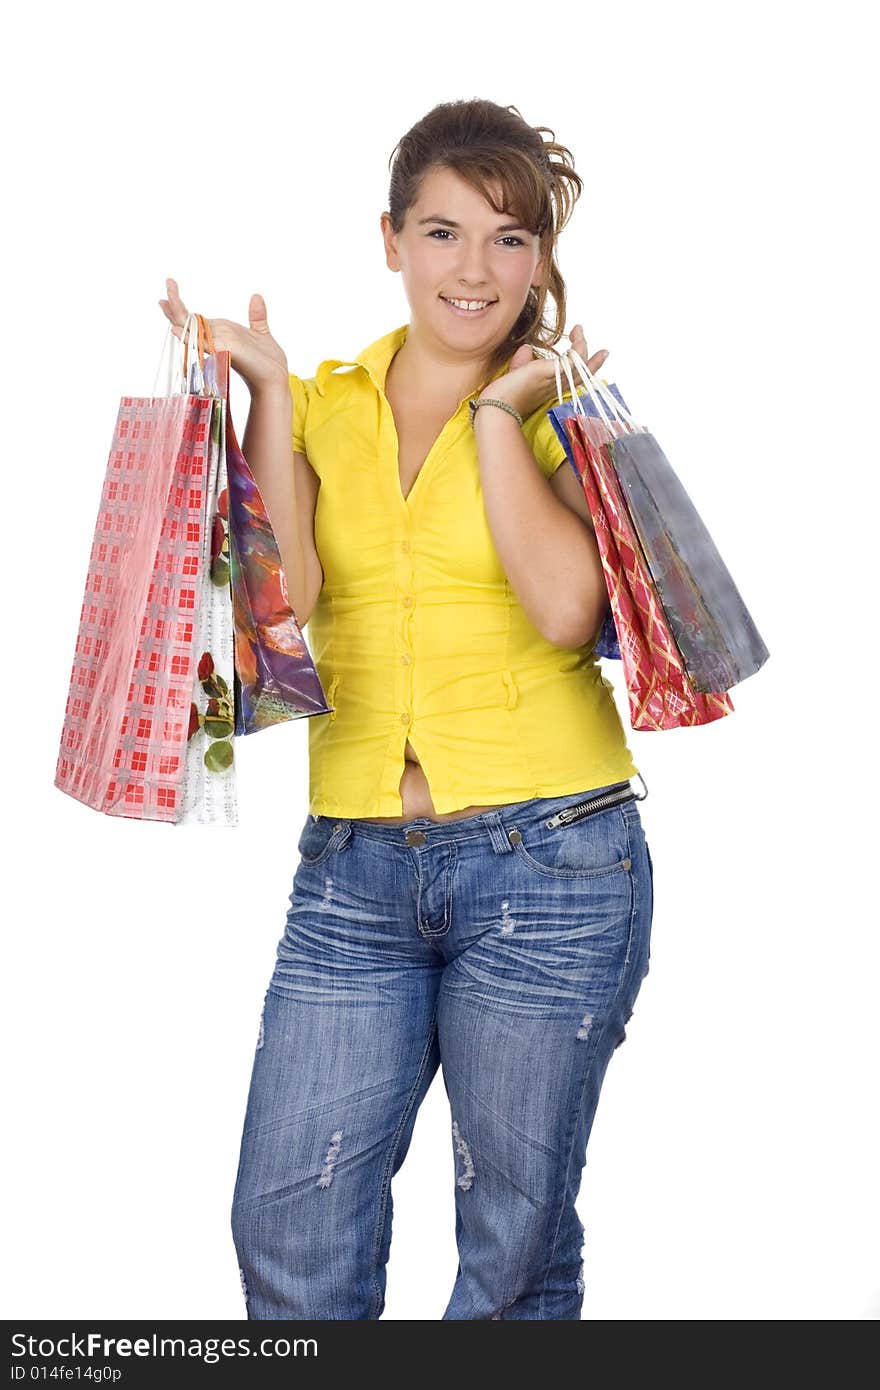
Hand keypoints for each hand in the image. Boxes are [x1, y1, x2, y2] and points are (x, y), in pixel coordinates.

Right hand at [157, 278, 289, 393]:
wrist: (275, 378)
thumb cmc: (267, 361)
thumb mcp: (261, 332)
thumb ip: (256, 315)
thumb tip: (256, 296)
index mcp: (220, 332)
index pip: (195, 318)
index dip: (180, 305)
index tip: (170, 286)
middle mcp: (215, 338)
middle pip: (188, 321)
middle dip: (175, 304)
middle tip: (168, 282)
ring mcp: (217, 345)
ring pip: (191, 329)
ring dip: (177, 315)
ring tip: (163, 300)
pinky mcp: (224, 352)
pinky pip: (202, 344)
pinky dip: (188, 337)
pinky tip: (175, 329)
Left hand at [478, 322, 608, 418]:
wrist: (495, 407)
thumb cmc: (502, 396)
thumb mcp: (516, 376)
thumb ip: (522, 363)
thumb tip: (526, 348)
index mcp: (547, 390)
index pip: (569, 381)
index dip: (582, 371)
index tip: (594, 361)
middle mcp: (555, 387)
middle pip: (582, 376)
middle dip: (594, 363)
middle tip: (605, 351)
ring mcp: (554, 381)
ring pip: (581, 366)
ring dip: (583, 346)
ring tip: (579, 330)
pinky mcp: (551, 373)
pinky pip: (574, 360)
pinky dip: (579, 347)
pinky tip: (577, 334)